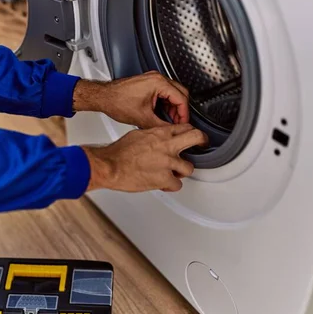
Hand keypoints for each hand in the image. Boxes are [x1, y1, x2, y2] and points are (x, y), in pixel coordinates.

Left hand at [73, 71, 189, 128]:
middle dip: (180, 110)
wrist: (104, 97)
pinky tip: (161, 114)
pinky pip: (163, 92)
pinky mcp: (148, 83)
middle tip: (178, 122)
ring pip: (172, 93)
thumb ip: (161, 126)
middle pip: (180, 93)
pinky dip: (165, 103)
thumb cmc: (117, 102)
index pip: (181, 98)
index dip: (184, 114)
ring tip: (169, 120)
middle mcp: (157, 78)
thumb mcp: (142, 119)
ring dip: (173, 107)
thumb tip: (171, 131)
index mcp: (158, 83)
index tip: (183, 123)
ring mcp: (152, 79)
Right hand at [81, 124, 207, 192]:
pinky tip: (164, 184)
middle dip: (202, 141)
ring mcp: (167, 162)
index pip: (183, 127)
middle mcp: (167, 145)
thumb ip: (151, 136)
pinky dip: (170, 186)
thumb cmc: (118, 153)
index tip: (190, 135)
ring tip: (174, 173)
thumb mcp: (136, 135)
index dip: (189, 131)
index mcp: (159, 133)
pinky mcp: (164, 178)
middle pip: (196, 137)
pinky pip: (177, 185)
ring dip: (182, 171)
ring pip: (189, 167)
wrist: (110, 165)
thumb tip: (155, 137)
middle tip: (202, 145)